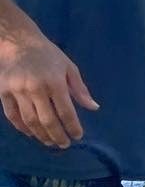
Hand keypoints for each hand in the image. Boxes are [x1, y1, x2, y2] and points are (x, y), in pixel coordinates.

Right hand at [0, 34, 97, 148]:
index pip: (66, 111)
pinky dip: (22, 127)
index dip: (72, 126)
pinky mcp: (4, 93)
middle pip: (47, 120)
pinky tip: (32, 133)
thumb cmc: (48, 54)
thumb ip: (80, 89)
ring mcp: (18, 92)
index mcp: (55, 82)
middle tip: (64, 144)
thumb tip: (94, 107)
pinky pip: (12, 115)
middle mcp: (36, 89)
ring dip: (40, 135)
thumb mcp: (69, 67)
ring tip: (50, 142)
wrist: (18, 42)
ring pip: (29, 121)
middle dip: (57, 135)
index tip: (78, 136)